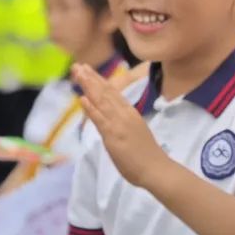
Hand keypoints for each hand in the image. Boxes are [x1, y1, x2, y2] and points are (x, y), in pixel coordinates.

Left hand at [74, 63, 166, 188]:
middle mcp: (124, 114)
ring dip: (89, 86)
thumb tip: (112, 121)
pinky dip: (91, 108)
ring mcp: (119, 124)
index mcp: (130, 113)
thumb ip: (124, 124)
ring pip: (102, 101)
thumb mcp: (135, 132)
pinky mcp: (113, 136)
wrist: (156, 169)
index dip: (100, 80)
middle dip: (91, 78)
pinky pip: (100, 119)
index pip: (113, 93)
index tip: (88, 70)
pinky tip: (82, 98)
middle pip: (106, 92)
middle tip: (78, 65)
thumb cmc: (147, 155)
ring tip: (78, 73)